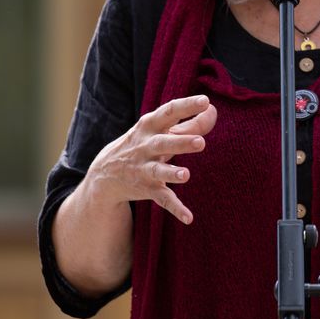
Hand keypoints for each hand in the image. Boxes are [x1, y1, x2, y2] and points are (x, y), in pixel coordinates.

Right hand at [87, 94, 215, 224]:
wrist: (106, 174)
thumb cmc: (144, 144)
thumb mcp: (160, 130)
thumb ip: (189, 122)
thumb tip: (213, 110)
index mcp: (150, 126)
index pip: (169, 111)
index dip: (186, 106)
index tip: (205, 101)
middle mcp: (145, 146)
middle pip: (163, 143)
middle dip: (180, 142)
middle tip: (201, 142)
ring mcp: (144, 169)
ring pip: (158, 171)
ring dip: (171, 174)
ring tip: (185, 175)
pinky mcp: (147, 189)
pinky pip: (162, 199)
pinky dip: (175, 208)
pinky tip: (189, 217)